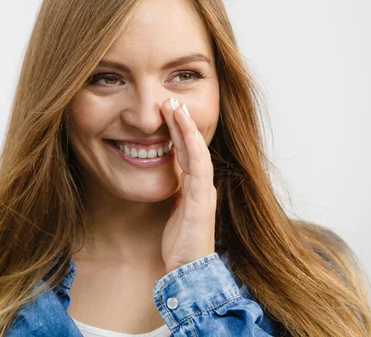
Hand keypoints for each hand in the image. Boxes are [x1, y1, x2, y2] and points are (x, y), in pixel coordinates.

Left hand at [160, 97, 216, 272]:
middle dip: (183, 123)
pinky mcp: (201, 204)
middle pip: (193, 147)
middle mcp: (203, 186)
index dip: (179, 131)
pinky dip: (194, 150)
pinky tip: (187, 134)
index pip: (187, 152)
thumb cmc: (180, 243)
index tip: (169, 111)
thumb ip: (174, 191)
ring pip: (197, 153)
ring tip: (176, 108)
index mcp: (194, 187)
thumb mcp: (174, 210)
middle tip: (171, 100)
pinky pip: (199, 171)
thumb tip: (167, 173)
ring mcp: (204, 193)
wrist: (188, 272)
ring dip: (187, 129)